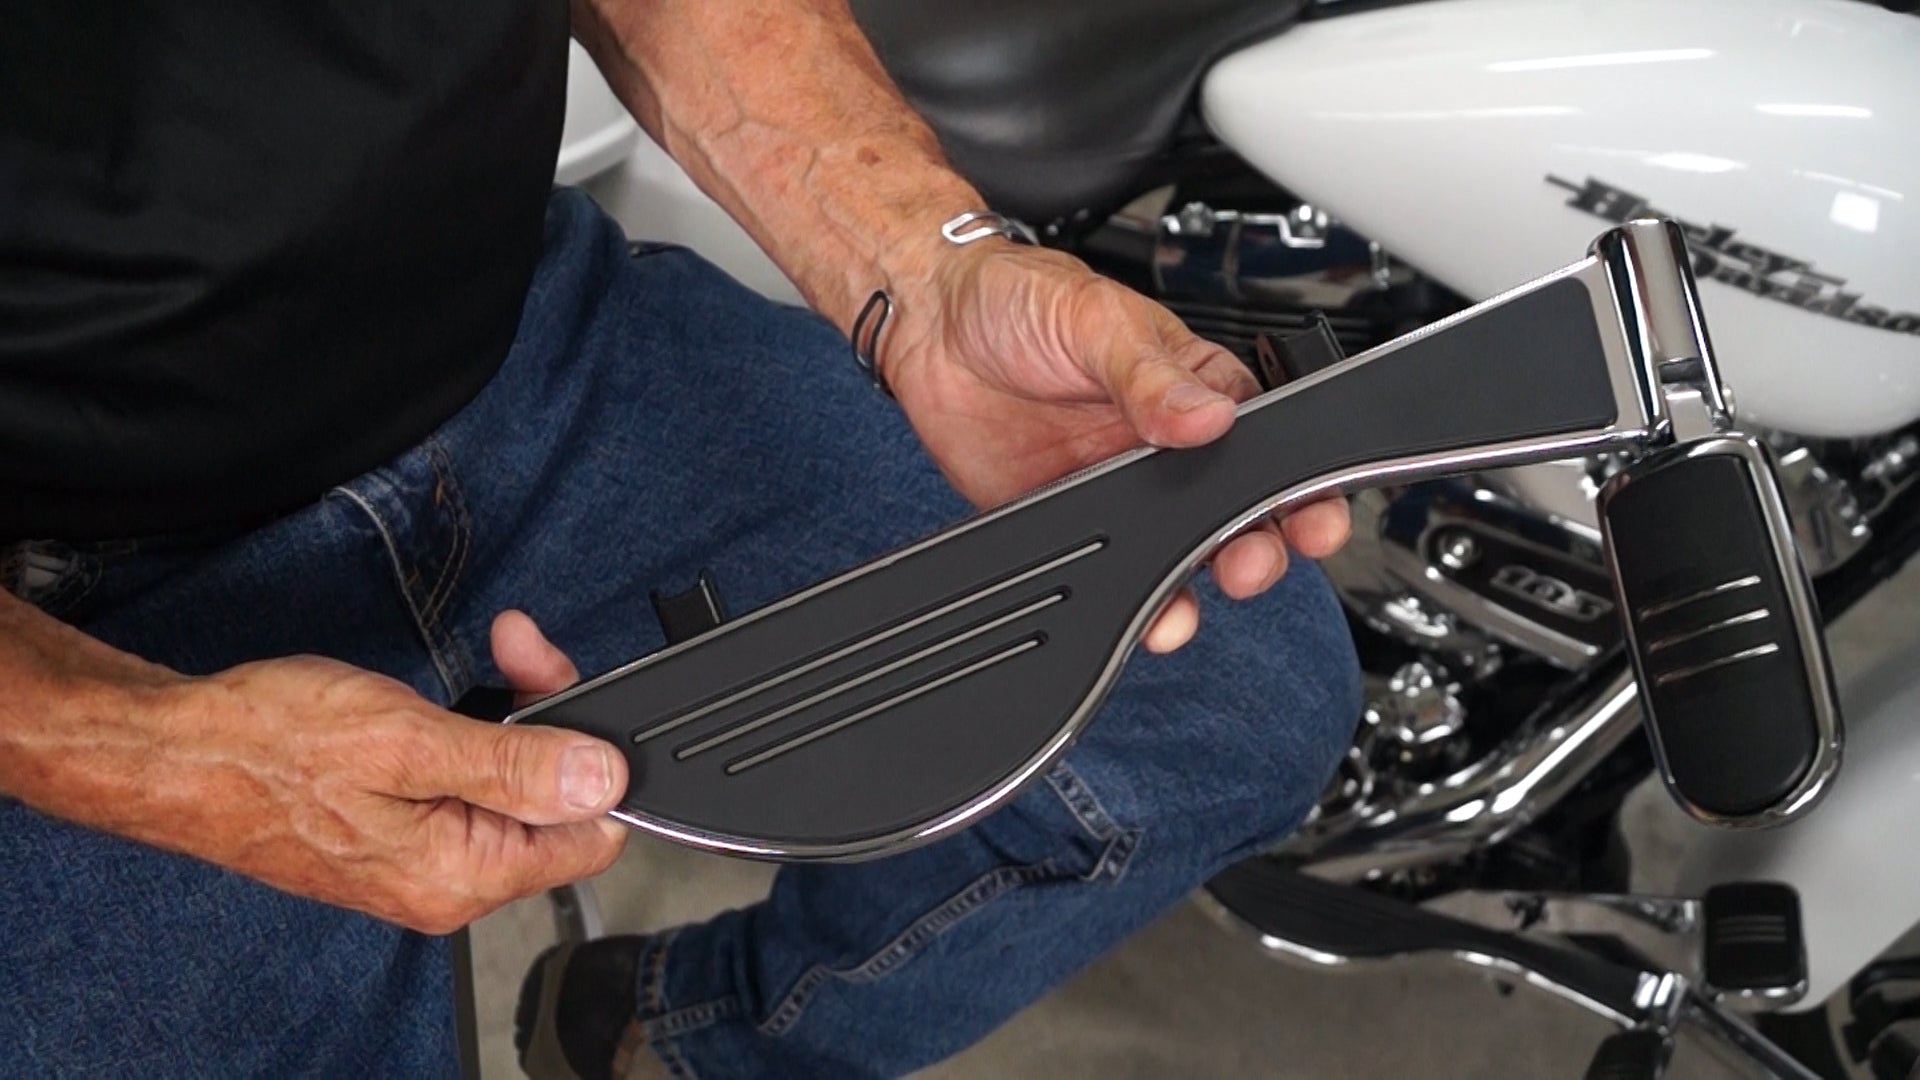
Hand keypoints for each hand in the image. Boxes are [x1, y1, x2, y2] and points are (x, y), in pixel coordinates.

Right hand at [110, 612, 617, 933]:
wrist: (175, 750)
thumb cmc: (269, 743)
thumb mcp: (408, 740)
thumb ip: (516, 766)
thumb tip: (604, 780)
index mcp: (461, 876)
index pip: (590, 835)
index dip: (597, 757)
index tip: (569, 688)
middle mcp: (449, 883)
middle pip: (555, 803)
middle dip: (552, 715)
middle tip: (520, 645)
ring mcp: (424, 860)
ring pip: (514, 784)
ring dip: (515, 712)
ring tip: (498, 650)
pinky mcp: (403, 832)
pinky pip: (469, 785)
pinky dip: (473, 731)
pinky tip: (453, 697)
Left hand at [882, 243, 1351, 651]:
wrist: (926, 319)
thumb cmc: (1017, 293)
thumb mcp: (1094, 318)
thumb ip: (1150, 374)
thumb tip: (1206, 415)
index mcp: (1191, 384)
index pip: (1263, 442)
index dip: (1295, 485)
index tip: (1312, 516)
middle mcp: (1162, 443)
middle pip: (1232, 512)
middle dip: (1255, 546)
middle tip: (1250, 559)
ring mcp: (1115, 485)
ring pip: (1174, 552)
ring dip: (1192, 584)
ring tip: (1189, 600)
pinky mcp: (1063, 516)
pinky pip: (1105, 568)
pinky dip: (1126, 602)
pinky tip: (1138, 612)